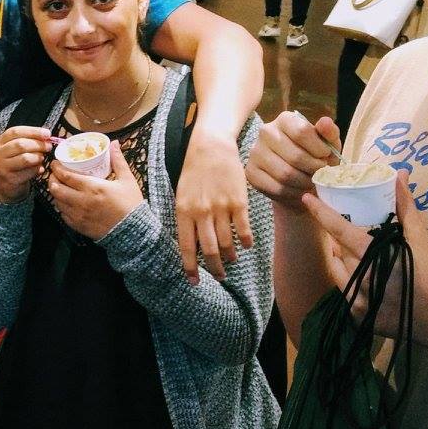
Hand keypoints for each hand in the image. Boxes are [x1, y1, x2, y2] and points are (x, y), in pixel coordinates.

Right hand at [0, 125, 52, 203]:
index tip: (47, 133)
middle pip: (20, 144)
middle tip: (48, 146)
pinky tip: (39, 169)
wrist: (8, 185)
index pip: (16, 131)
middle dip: (38, 144)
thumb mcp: (17, 149)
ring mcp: (2, 166)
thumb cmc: (15, 163)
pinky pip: (28, 172)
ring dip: (38, 157)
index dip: (33, 131)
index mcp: (0, 141)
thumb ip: (29, 140)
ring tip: (42, 158)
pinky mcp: (9, 178)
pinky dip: (37, 169)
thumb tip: (46, 136)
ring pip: (25, 158)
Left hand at [47, 142, 143, 240]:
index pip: (65, 175)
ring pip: (57, 202)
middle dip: (52, 179)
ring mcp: (78, 215)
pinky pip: (62, 215)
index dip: (56, 168)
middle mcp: (81, 201)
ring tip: (59, 186)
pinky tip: (66, 202)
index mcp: (92, 187)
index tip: (55, 163)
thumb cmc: (130, 204)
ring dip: (55, 193)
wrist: (133, 231)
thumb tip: (113, 143)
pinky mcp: (78, 226)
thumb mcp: (127, 180)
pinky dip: (61, 206)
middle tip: (55, 174)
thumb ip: (118, 161)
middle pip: (56, 188)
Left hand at [174, 133, 251, 282]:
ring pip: (226, 242)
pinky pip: (243, 229)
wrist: (210, 147)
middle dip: (214, 268)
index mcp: (184, 211)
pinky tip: (246, 246)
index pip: (186, 246)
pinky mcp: (238, 202)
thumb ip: (186, 218)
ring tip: (231, 260)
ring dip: (230, 256)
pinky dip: (245, 241)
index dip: (190, 267)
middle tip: (219, 276)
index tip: (193, 282)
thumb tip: (191, 244)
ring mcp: (221, 207)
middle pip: (208, 249)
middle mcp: (202, 212)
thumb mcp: (181, 194)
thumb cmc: (193, 171)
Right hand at [244, 110, 340, 207]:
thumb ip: (329, 132)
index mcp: (285, 119)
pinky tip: (299, 190)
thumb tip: (325, 122)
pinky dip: (292, 193)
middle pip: (295, 156)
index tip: (325, 156)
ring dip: (304, 183)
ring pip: (285, 174)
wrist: (298, 178)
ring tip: (311, 182)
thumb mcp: (328, 144)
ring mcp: (255, 152)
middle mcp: (266, 132)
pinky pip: (275, 187)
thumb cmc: (314, 156)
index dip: (319, 149)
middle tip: (320, 173)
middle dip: (314, 170)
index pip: (302, 132)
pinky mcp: (251, 172)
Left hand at [300, 172, 427, 347]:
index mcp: (374, 256)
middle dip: (340, 239)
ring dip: (343, 259)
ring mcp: (358, 301)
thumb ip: (405, 207)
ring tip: (357, 252)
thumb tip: (401, 174)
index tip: (306, 198)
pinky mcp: (360, 317)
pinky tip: (362, 274)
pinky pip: (346, 292)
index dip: (321, 213)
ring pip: (340, 270)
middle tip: (350, 231)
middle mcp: (361, 279)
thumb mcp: (421, 240)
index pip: (339, 230)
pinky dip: (350, 279)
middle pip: (340, 250)